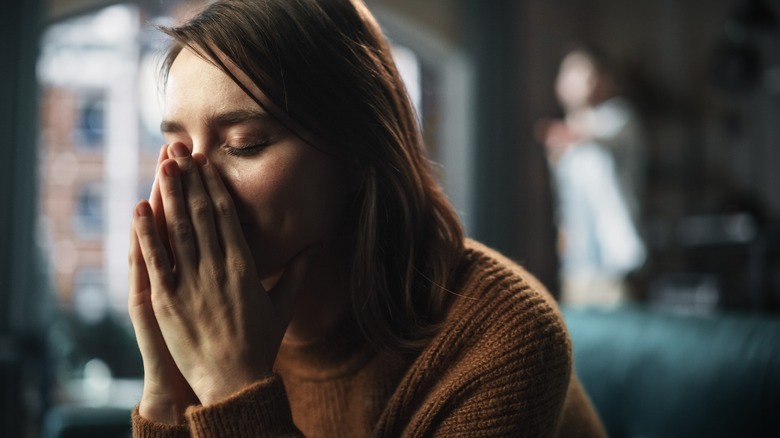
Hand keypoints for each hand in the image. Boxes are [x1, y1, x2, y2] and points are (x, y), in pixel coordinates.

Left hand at [132, 143, 319, 405]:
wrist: (235, 382)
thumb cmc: (260, 345)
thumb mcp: (283, 305)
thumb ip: (299, 272)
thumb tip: (318, 246)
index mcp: (244, 266)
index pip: (226, 216)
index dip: (213, 186)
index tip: (205, 163)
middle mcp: (217, 268)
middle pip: (200, 214)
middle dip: (188, 179)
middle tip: (178, 149)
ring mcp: (190, 283)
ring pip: (177, 229)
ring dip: (168, 194)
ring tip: (162, 165)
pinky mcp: (168, 301)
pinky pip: (155, 260)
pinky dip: (146, 232)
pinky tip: (139, 207)